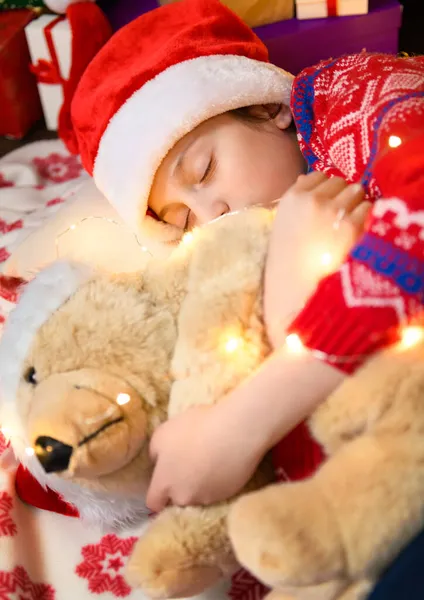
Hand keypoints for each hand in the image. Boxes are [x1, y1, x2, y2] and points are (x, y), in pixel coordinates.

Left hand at [146, 404, 263, 512]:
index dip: (157, 493)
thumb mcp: (163, 433)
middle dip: (180, 486)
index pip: (153, 502)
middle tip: (189, 465)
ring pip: (198, 496)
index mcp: (165, 483)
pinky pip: (217, 491)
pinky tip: (222, 463)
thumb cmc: (195, 428)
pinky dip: (217, 481)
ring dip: (200, 484)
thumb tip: (158, 463)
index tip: (164, 480)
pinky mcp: (227, 495)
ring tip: (209, 462)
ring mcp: (207, 498)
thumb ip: (155, 453)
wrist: (234, 432)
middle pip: (177, 499)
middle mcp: (183, 497)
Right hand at [264, 172, 369, 347]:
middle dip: (343, 198)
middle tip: (338, 222)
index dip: (327, 191)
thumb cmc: (288, 264)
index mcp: (291, 198)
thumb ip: (297, 202)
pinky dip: (367, 221)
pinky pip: (370, 209)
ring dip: (357, 207)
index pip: (319, 175)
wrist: (295, 293)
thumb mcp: (282, 227)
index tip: (325, 208)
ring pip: (358, 192)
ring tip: (347, 230)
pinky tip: (355, 238)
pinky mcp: (352, 226)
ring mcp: (333, 211)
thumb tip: (310, 179)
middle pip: (341, 182)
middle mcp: (312, 200)